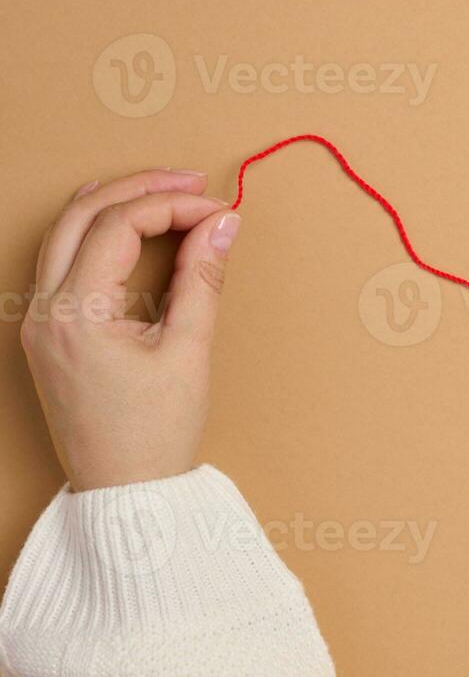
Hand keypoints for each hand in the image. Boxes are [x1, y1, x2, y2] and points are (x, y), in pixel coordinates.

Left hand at [19, 169, 241, 490]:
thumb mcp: (189, 351)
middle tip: (195, 183)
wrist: (125, 493)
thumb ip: (203, 278)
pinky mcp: (45, 332)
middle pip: (82, 214)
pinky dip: (98, 233)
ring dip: (116, 204)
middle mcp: (42, 310)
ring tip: (169, 197)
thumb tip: (223, 224)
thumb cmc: (156, 434)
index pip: (120, 225)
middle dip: (141, 188)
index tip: (221, 211)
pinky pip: (62, 260)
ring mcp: (36, 321)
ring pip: (64, 231)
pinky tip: (131, 228)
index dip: (173, 206)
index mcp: (75, 314)